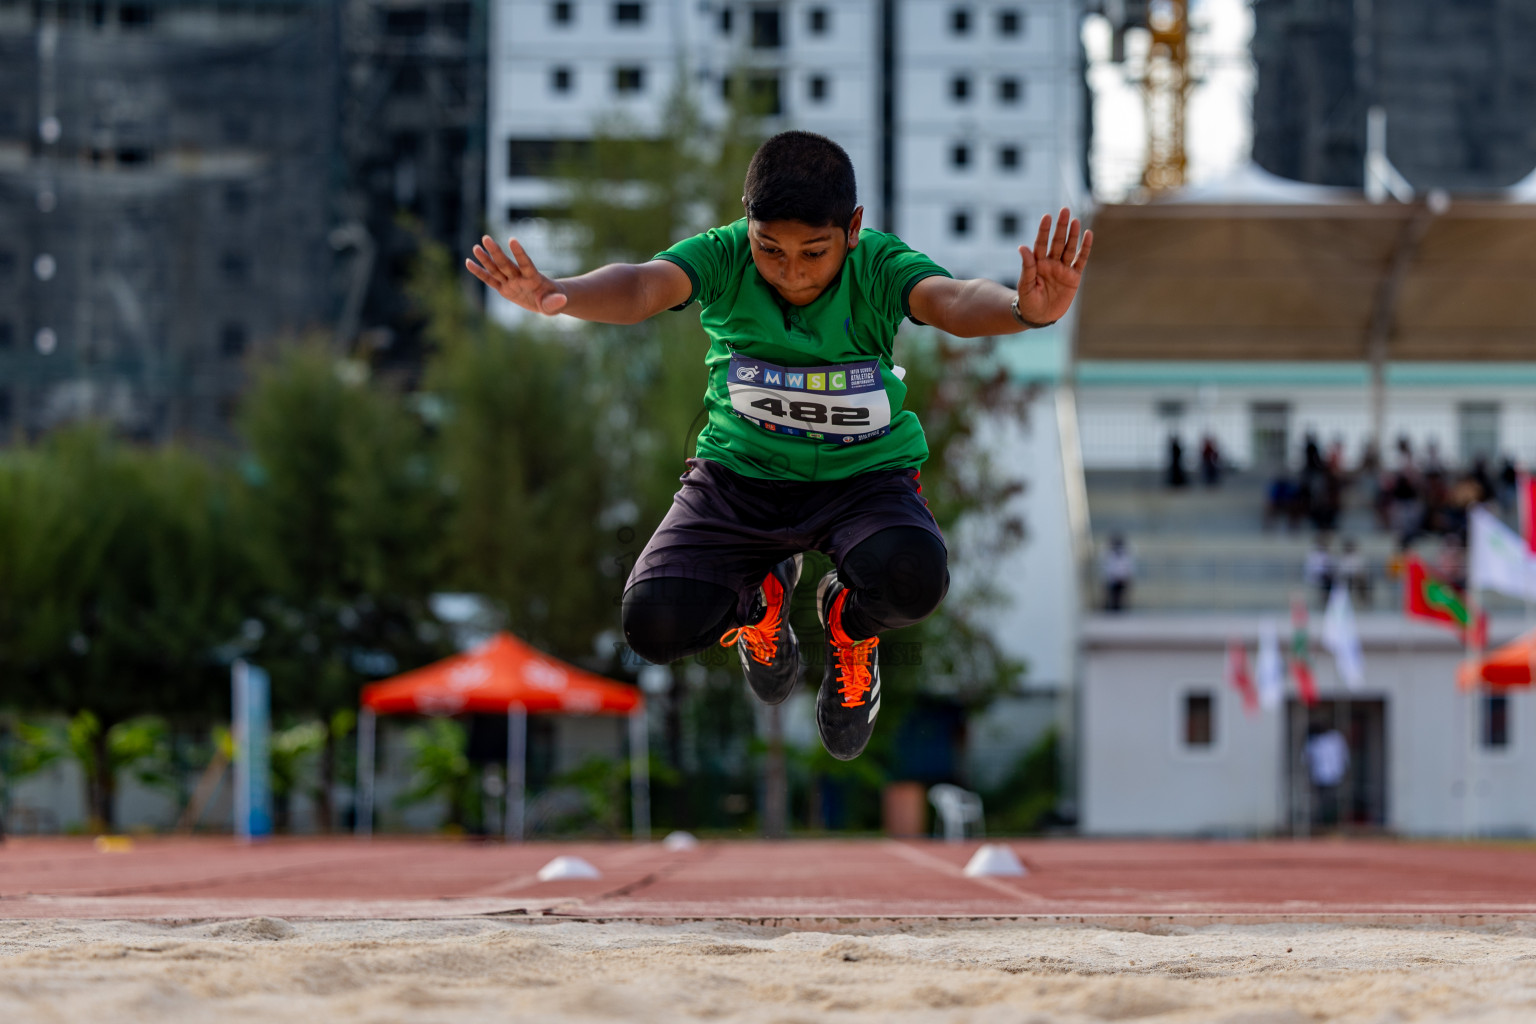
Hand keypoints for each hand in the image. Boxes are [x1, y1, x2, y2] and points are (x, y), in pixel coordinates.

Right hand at [465, 236, 567, 314]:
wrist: (547, 300)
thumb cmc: (553, 301)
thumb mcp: (555, 305)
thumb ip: (555, 302)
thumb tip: (562, 300)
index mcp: (533, 279)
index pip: (526, 264)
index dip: (520, 253)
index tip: (513, 240)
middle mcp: (519, 277)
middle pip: (506, 264)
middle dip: (496, 252)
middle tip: (486, 238)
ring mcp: (510, 282)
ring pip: (496, 270)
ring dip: (486, 259)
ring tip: (476, 247)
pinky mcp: (504, 289)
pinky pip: (490, 280)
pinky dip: (480, 273)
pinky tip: (469, 262)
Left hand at [1016, 208, 1092, 325]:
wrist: (1040, 316)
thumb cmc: (1028, 301)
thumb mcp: (1025, 285)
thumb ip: (1027, 267)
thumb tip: (1022, 247)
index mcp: (1037, 263)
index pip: (1041, 243)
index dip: (1044, 230)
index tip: (1047, 216)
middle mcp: (1051, 262)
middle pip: (1057, 242)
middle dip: (1061, 227)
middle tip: (1064, 210)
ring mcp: (1063, 269)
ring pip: (1069, 248)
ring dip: (1073, 235)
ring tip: (1075, 220)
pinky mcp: (1074, 277)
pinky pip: (1080, 260)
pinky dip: (1085, 248)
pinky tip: (1088, 235)